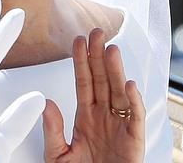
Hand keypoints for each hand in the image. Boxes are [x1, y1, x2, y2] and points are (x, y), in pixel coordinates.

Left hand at [43, 29, 144, 162]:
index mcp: (86, 117)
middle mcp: (104, 117)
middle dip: (99, 56)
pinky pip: (135, 118)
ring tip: (111, 49)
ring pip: (118, 92)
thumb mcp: (58, 154)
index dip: (81, 61)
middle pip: (102, 80)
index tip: (77, 40)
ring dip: (115, 71)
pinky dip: (134, 101)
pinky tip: (128, 84)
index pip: (84, 82)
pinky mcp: (134, 141)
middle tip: (96, 32)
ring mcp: (120, 127)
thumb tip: (46, 102)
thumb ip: (52, 130)